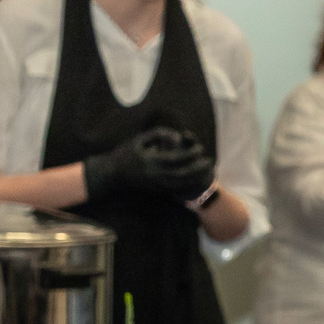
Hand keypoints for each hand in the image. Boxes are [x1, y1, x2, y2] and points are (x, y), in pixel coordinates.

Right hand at [84, 125, 212, 202]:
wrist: (113, 173)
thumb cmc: (127, 153)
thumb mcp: (140, 139)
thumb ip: (159, 134)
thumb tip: (178, 135)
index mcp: (152, 160)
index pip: (178, 158)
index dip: (192, 154)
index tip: (200, 149)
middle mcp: (156, 174)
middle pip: (184, 173)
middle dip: (199, 169)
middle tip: (209, 162)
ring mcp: (157, 184)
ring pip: (182, 184)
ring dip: (197, 178)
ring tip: (208, 172)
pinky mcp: (158, 189)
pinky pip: (177, 189)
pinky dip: (190, 184)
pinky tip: (197, 179)